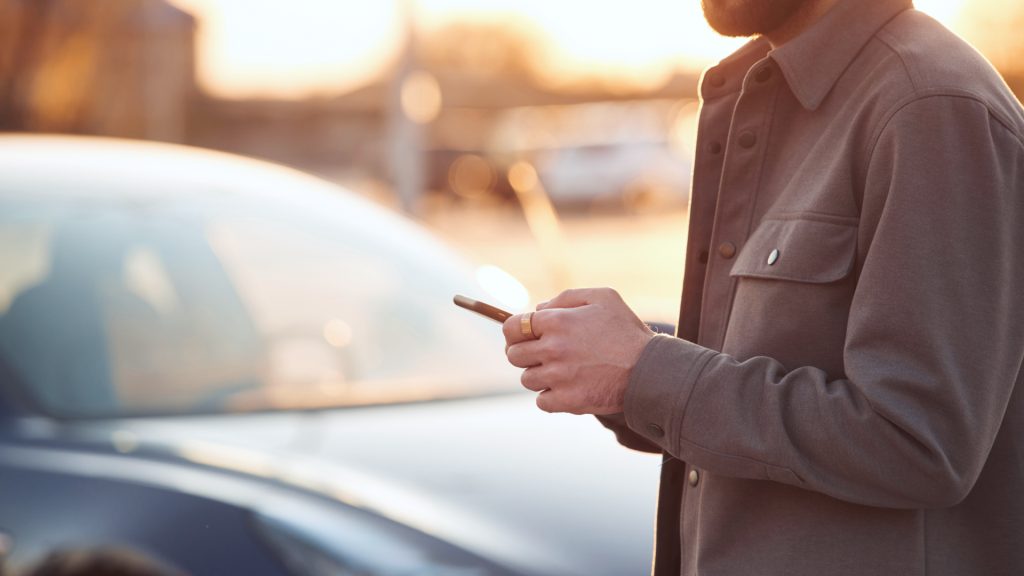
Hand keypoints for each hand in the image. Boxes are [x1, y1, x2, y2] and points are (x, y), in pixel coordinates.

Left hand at [502, 288, 654, 414]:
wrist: (650, 370)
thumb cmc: (627, 330)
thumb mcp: (602, 297)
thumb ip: (566, 297)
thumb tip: (538, 308)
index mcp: (556, 321)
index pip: (511, 328)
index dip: (515, 332)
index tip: (525, 337)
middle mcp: (552, 349)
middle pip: (514, 355)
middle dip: (525, 354)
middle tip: (545, 354)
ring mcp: (558, 377)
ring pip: (527, 379)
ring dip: (539, 376)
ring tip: (562, 371)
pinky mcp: (567, 401)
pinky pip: (541, 401)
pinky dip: (550, 397)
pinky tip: (567, 387)